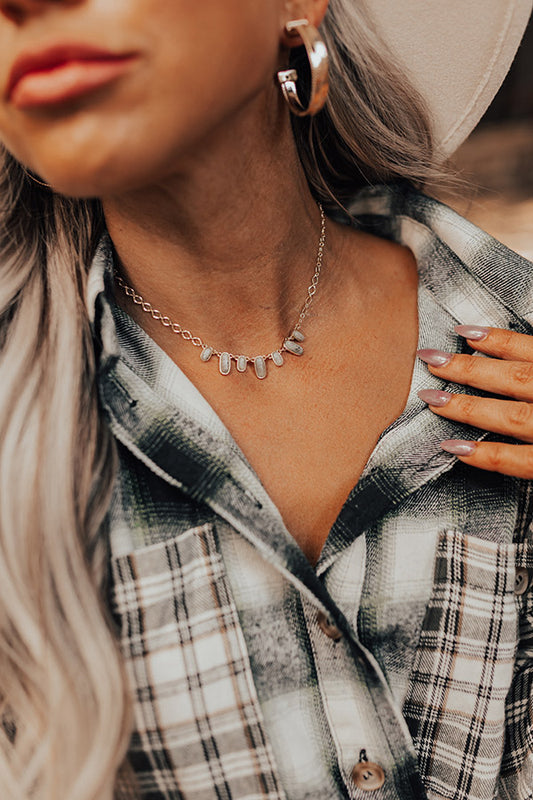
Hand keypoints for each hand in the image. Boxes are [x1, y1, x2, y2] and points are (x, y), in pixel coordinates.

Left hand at [417, 325, 532, 478]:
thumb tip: (513, 348)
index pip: (528, 348)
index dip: (496, 339)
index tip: (461, 332)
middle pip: (512, 379)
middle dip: (467, 369)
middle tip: (428, 359)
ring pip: (510, 416)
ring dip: (468, 407)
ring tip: (432, 398)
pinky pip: (519, 461)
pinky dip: (486, 455)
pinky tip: (454, 448)